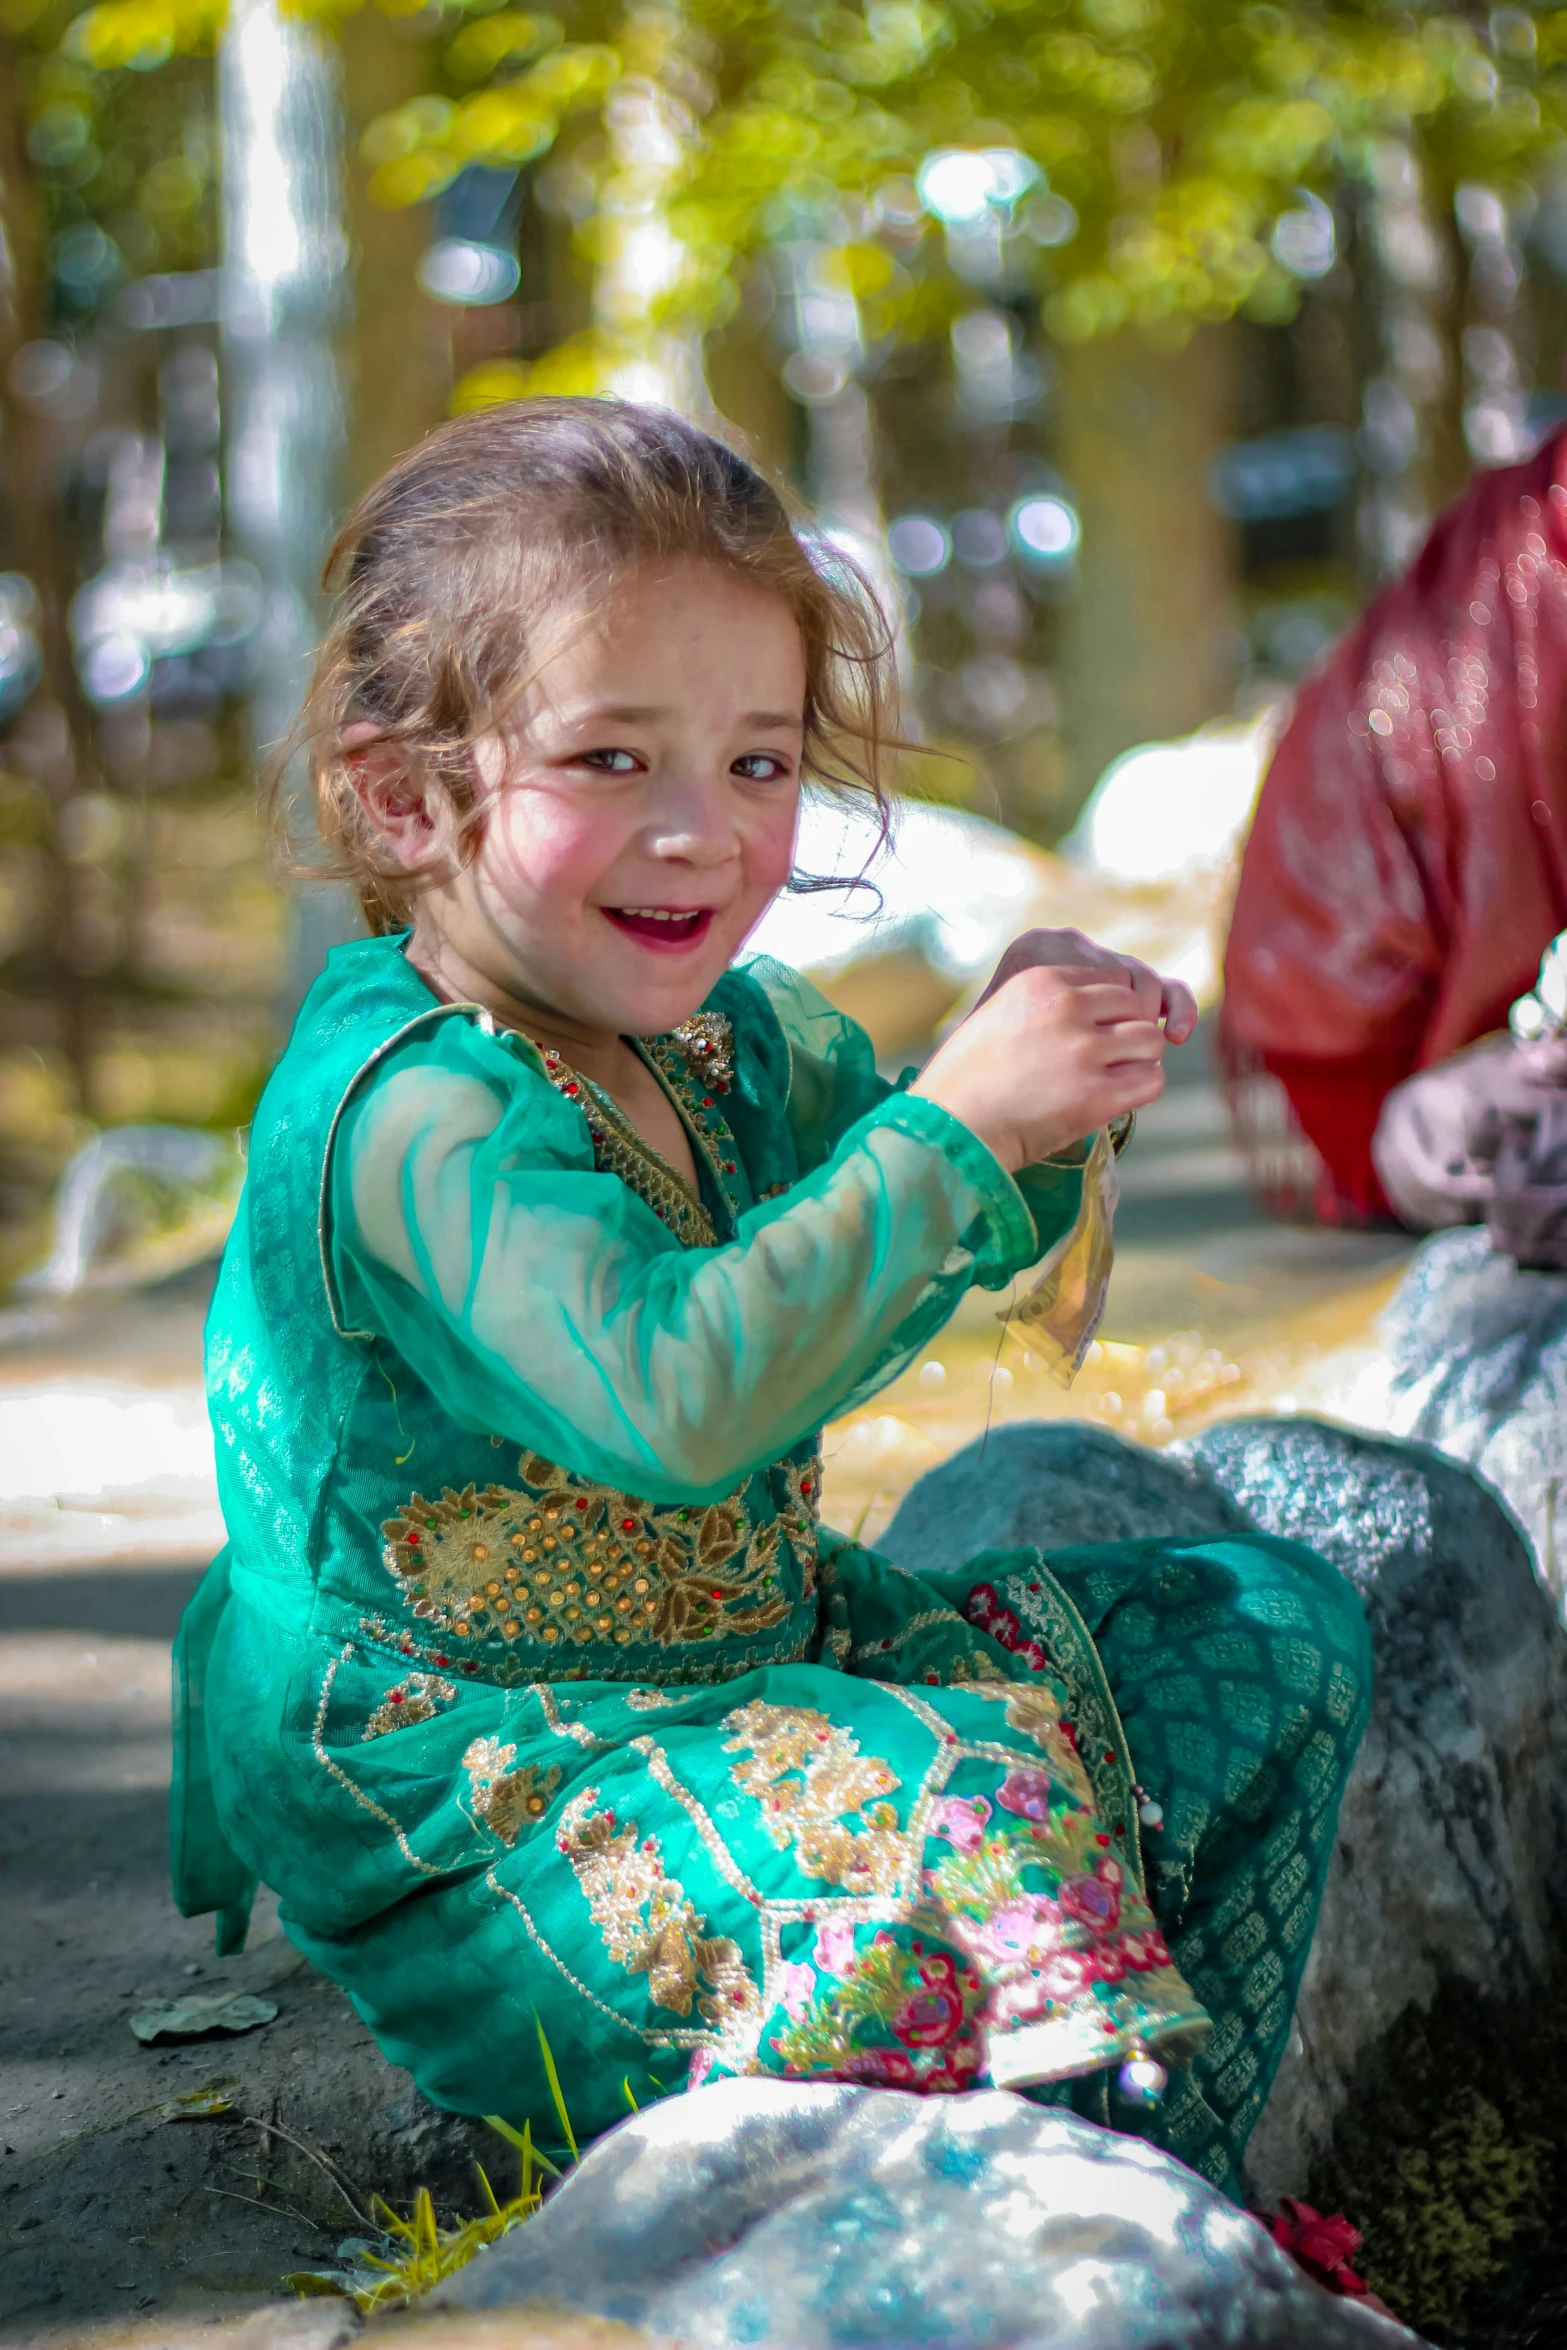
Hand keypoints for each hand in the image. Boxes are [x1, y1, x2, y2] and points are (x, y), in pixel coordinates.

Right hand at [909, 928, 1193, 1173]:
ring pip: (1149, 1042)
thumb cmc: (966, 1081)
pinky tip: (1118, 1100)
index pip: (1106, 983)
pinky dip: (1142, 1090)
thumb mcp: (998, 1017)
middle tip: (1109, 1062)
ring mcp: (1084, 1051)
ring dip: (1138, 1062)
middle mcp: (1067, 1008)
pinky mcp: (1096, 1095)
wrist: (950, 1129)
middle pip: (1134, 1008)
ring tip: (1114, 1081)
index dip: (1105, 1014)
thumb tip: (1090, 1017)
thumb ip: (1042, 1007)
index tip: (1091, 1037)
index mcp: (1042, 982)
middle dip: (1127, 1034)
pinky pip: (1151, 1081)